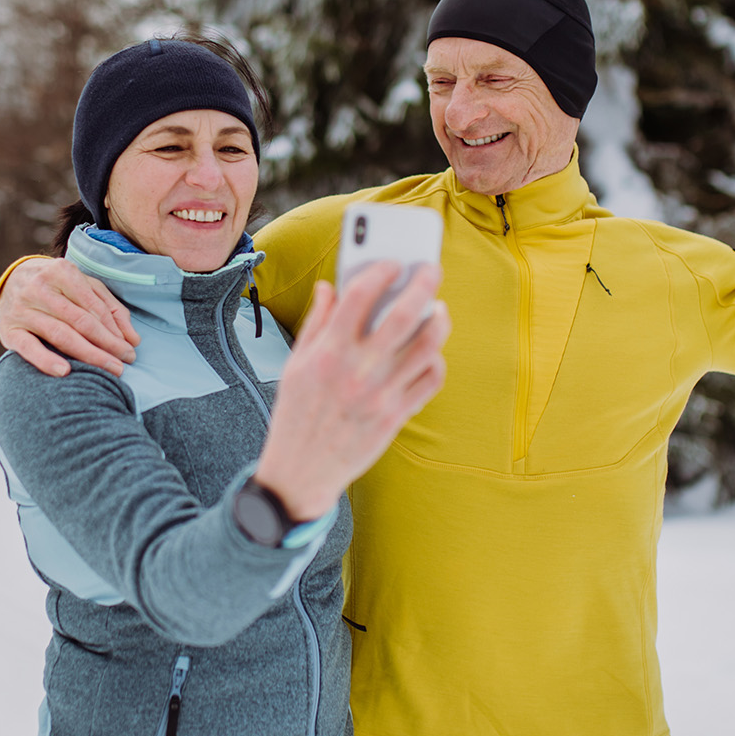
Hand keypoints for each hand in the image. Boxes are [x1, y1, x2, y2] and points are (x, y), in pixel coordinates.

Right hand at [0, 257, 140, 377]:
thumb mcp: (83, 286)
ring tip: (110, 369)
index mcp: (61, 271)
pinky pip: (28, 347)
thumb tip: (133, 338)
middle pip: (80, 321)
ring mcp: (22, 309)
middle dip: (106, 344)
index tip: (130, 348)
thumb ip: (109, 308)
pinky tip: (64, 372)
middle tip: (125, 363)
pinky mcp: (9, 330)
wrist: (10, 282)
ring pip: (60, 334)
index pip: (94, 306)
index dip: (114, 330)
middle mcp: (39, 288)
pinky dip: (46, 360)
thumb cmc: (56, 287)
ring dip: (88, 354)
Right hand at [253, 262, 450, 520]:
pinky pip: (430, 380)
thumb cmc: (296, 414)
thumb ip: (316, 323)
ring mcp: (380, 394)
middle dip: (423, 284)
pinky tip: (430, 352)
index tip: (391, 263)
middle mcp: (357, 370)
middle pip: (403, 315)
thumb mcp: (296, 365)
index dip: (379, 272)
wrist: (301, 472)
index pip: (359, 295)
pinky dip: (436, 360)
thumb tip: (328, 287)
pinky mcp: (396, 416)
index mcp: (327, 352)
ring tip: (438, 309)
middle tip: (431, 270)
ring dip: (438, 320)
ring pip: (427, 345)